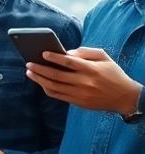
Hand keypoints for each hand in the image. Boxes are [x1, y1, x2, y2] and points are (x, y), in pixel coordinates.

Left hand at [28, 48, 143, 115]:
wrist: (125, 97)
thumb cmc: (113, 74)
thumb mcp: (105, 58)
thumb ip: (86, 52)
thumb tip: (66, 52)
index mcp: (92, 69)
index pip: (69, 62)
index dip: (54, 57)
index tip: (42, 53)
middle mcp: (85, 82)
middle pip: (57, 75)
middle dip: (39, 69)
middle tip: (28, 63)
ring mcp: (80, 94)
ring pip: (54, 87)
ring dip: (39, 79)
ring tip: (29, 72)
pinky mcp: (78, 102)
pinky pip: (57, 95)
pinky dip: (46, 88)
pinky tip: (40, 82)